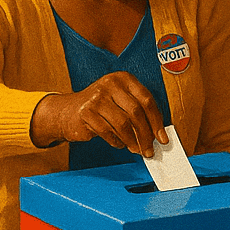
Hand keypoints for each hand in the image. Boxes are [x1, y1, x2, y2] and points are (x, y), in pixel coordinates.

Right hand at [31, 72, 168, 156]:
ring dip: (132, 141)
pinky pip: (108, 132)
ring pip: (123, 124)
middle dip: (145, 135)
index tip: (162, 138)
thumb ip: (138, 111)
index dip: (157, 121)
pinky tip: (119, 143)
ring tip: (135, 149)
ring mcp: (97, 97)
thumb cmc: (100, 107)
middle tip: (149, 150)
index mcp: (124, 78)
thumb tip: (158, 134)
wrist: (67, 111)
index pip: (147, 100)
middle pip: (136, 112)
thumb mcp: (120, 100)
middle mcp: (110, 84)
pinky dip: (117, 142)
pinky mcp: (86, 112)